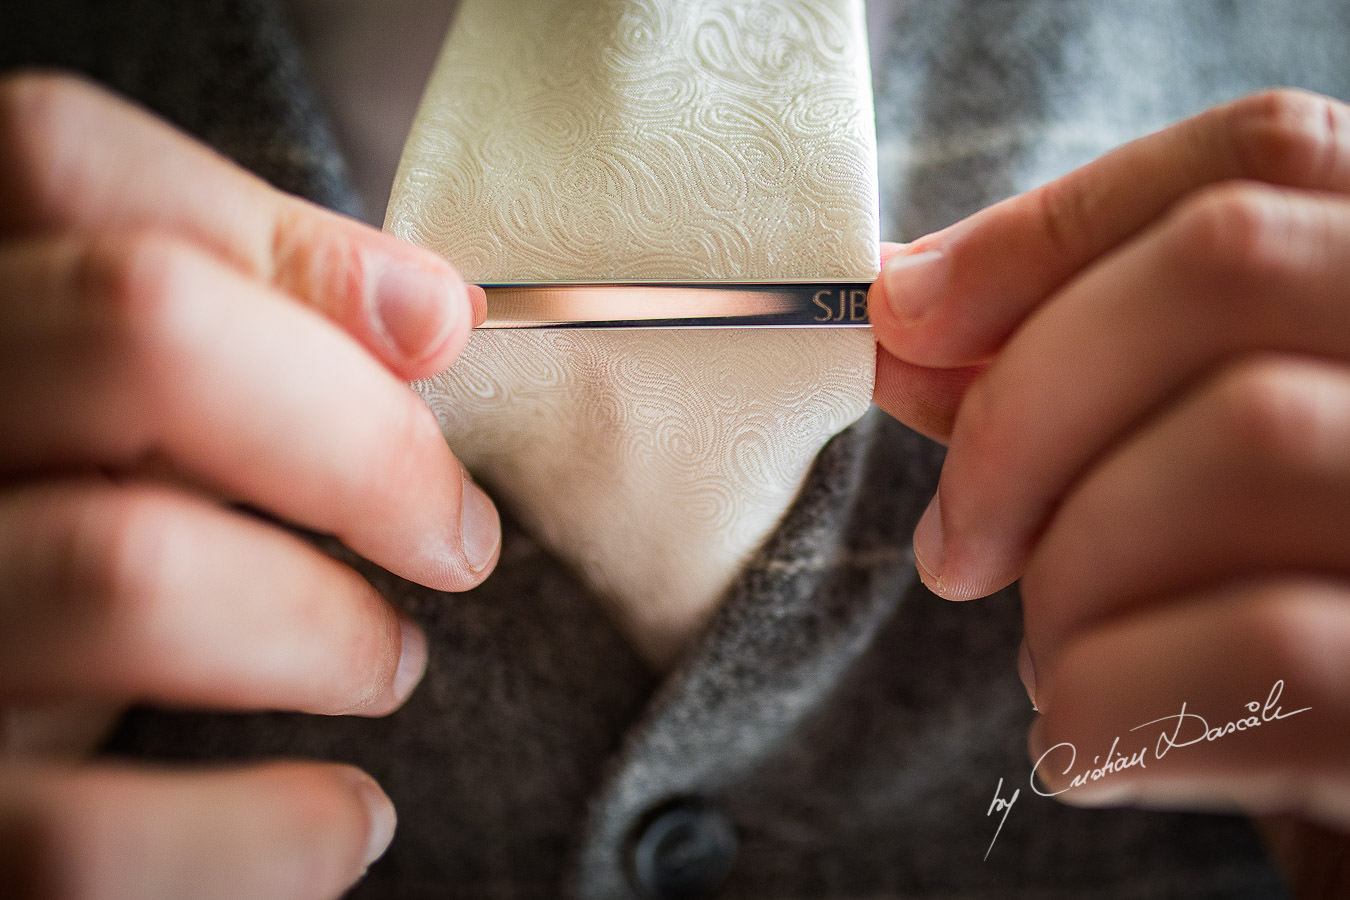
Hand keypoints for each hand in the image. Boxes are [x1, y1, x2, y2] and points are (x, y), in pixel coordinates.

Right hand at [0, 73, 499, 898]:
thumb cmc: (66, 564)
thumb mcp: (122, 429)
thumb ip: (242, 337)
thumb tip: (431, 311)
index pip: (57, 159)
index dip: (278, 235)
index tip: (438, 333)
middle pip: (137, 328)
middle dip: (360, 433)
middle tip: (453, 532)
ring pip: (129, 571)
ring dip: (327, 629)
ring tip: (386, 663)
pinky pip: (85, 842)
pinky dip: (272, 836)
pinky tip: (340, 820)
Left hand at [871, 89, 1349, 891]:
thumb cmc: (1282, 629)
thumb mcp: (1197, 487)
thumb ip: (1085, 387)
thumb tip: (912, 322)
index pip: (1262, 159)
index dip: (1052, 226)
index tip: (904, 312)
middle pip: (1227, 267)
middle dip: (1025, 406)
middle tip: (950, 548)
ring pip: (1241, 438)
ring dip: (1071, 579)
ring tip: (1055, 663)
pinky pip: (1269, 646)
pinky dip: (1109, 704)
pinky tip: (1092, 744)